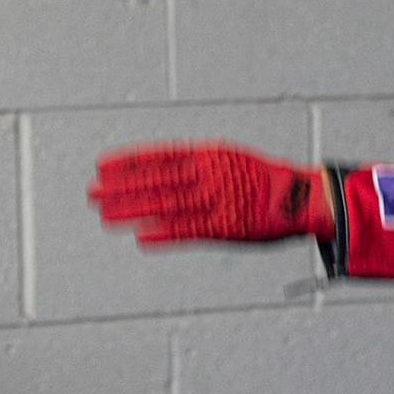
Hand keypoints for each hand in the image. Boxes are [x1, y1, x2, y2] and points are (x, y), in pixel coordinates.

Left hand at [90, 142, 334, 245]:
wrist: (302, 198)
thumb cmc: (264, 180)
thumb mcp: (229, 160)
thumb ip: (198, 166)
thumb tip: (165, 167)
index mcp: (209, 154)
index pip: (160, 155)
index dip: (129, 161)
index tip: (101, 165)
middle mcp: (209, 174)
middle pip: (156, 180)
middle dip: (121, 187)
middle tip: (91, 193)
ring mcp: (217, 200)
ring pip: (166, 204)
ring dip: (133, 210)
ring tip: (105, 215)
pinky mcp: (227, 226)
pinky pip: (190, 230)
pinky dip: (164, 234)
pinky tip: (141, 238)